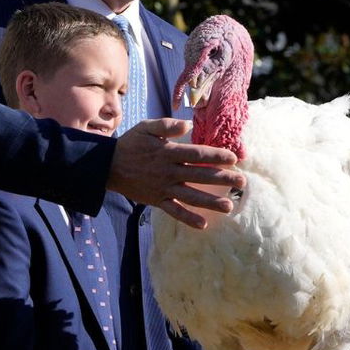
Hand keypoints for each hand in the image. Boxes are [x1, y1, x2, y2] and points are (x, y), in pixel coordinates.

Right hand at [106, 118, 244, 228]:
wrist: (107, 166)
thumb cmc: (130, 144)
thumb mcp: (146, 128)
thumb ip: (166, 125)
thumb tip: (187, 125)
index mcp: (168, 152)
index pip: (197, 154)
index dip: (216, 156)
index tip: (234, 158)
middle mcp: (168, 171)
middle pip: (199, 175)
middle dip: (222, 178)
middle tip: (242, 182)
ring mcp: (162, 188)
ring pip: (190, 196)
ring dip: (210, 202)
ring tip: (229, 206)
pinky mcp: (156, 200)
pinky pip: (174, 211)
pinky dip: (187, 218)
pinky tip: (203, 225)